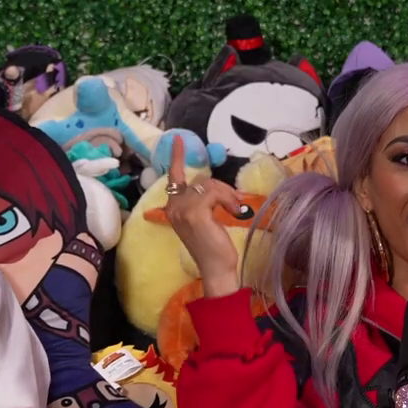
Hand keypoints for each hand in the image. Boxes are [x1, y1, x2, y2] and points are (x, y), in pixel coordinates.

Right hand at [161, 136, 245, 294]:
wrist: (216, 268)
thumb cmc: (212, 246)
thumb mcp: (203, 219)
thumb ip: (200, 201)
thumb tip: (211, 184)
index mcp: (173, 208)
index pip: (173, 177)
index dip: (176, 157)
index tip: (177, 139)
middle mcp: (173, 206)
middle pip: (200, 179)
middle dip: (220, 188)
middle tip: (233, 204)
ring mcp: (182, 209)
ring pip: (209, 184)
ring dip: (227, 195)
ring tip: (234, 210)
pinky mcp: (195, 212)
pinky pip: (214, 192)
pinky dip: (228, 200)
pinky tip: (233, 213)